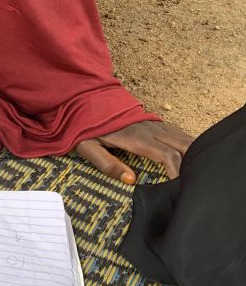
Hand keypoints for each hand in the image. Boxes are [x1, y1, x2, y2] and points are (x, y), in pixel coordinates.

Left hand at [75, 120, 192, 183]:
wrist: (86, 96)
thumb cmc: (86, 126)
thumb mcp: (88, 147)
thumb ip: (107, 164)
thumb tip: (131, 180)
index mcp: (136, 137)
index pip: (167, 155)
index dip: (178, 172)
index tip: (180, 188)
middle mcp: (150, 129)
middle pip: (183, 144)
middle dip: (194, 163)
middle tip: (197, 183)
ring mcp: (154, 124)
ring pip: (184, 136)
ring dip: (194, 152)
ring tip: (200, 173)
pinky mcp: (155, 123)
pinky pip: (178, 133)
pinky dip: (189, 145)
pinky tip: (194, 157)